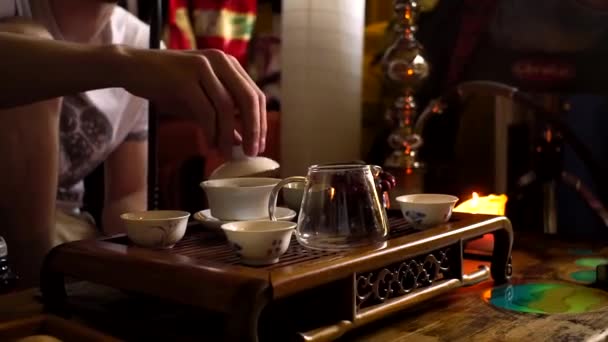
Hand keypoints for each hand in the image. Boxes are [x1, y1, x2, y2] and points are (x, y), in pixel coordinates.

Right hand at [121, 47, 266, 156]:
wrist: (130, 67)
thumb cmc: (167, 85)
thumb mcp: (200, 101)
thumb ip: (221, 117)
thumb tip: (241, 140)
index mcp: (228, 64)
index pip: (255, 95)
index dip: (261, 122)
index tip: (258, 144)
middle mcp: (219, 61)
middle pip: (248, 100)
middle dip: (253, 130)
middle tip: (251, 152)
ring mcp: (202, 67)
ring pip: (228, 107)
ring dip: (230, 135)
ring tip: (228, 154)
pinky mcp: (185, 78)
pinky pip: (206, 111)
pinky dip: (211, 132)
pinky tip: (211, 145)